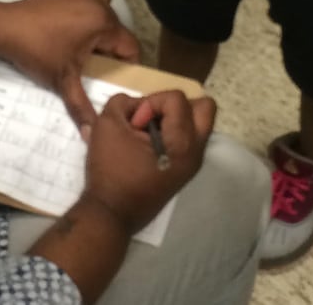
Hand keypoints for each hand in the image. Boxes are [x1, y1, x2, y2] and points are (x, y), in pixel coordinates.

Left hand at [0, 0, 140, 127]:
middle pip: (118, 29)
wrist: (3, 26)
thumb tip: (91, 135)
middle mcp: (98, 3)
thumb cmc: (36, 52)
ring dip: (100, 28)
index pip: (130, 46)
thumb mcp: (62, 82)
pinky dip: (87, 11)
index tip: (113, 75)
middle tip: (95, 65)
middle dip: (111, 47)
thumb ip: (80, 107)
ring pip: (104, 12)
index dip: (127, 64)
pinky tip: (73, 25)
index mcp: (103, 24)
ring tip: (84, 45)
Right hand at [84, 91, 213, 231]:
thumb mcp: (107, 124)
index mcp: (183, 141)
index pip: (177, 98)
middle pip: (205, 107)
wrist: (111, 213)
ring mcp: (192, 163)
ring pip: (198, 124)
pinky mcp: (184, 171)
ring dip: (174, 118)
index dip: (151, 103)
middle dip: (176, 104)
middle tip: (152, 118)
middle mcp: (196, 151)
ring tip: (149, 131)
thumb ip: (123, 102)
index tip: (134, 125)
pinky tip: (148, 145)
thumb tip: (137, 106)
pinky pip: (188, 140)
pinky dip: (171, 134)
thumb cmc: (110, 169)